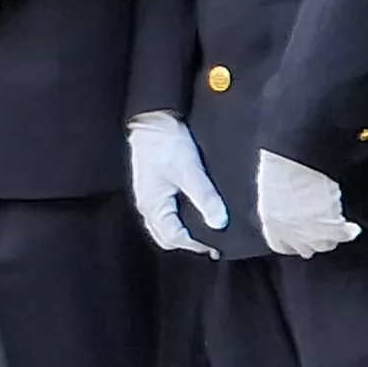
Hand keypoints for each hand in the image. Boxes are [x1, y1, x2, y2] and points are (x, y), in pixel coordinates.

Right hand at [123, 112, 226, 255]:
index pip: (174, 238)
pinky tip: (194, 212)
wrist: (152, 120)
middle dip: (188, 242)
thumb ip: (205, 198)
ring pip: (164, 226)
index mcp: (153, 206)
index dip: (196, 245)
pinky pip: (165, 213)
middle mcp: (147, 205)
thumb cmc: (166, 144)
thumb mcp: (190, 171)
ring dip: (183, 231)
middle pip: (166, 236)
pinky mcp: (153, 187)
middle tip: (212, 242)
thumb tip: (219, 223)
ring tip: (205, 229)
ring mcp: (149, 196)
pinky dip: (179, 219)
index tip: (217, 246)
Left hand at [255, 149, 361, 257]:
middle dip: (313, 242)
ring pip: (325, 245)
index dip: (292, 244)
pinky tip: (352, 228)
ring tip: (338, 229)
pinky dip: (349, 232)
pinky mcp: (329, 227)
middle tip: (322, 232)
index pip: (281, 245)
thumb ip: (280, 206)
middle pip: (305, 249)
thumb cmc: (280, 171)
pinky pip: (342, 236)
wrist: (295, 166)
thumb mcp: (274, 192)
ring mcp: (310, 233)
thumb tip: (288, 205)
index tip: (300, 240)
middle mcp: (290, 233)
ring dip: (332, 237)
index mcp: (272, 223)